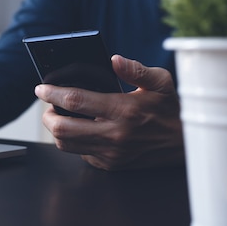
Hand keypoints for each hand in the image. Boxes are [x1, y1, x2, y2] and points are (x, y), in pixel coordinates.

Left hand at [34, 55, 183, 169]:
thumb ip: (136, 69)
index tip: (41, 89)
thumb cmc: (171, 109)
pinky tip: (79, 129)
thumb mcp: (161, 82)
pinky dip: (74, 141)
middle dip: (47, 116)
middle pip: (62, 129)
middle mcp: (115, 135)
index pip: (75, 101)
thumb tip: (114, 59)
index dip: (52, 94)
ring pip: (66, 145)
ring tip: (58, 117)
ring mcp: (111, 154)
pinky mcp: (111, 165)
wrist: (186, 144)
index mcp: (124, 110)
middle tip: (47, 106)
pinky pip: (80, 154)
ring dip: (56, 130)